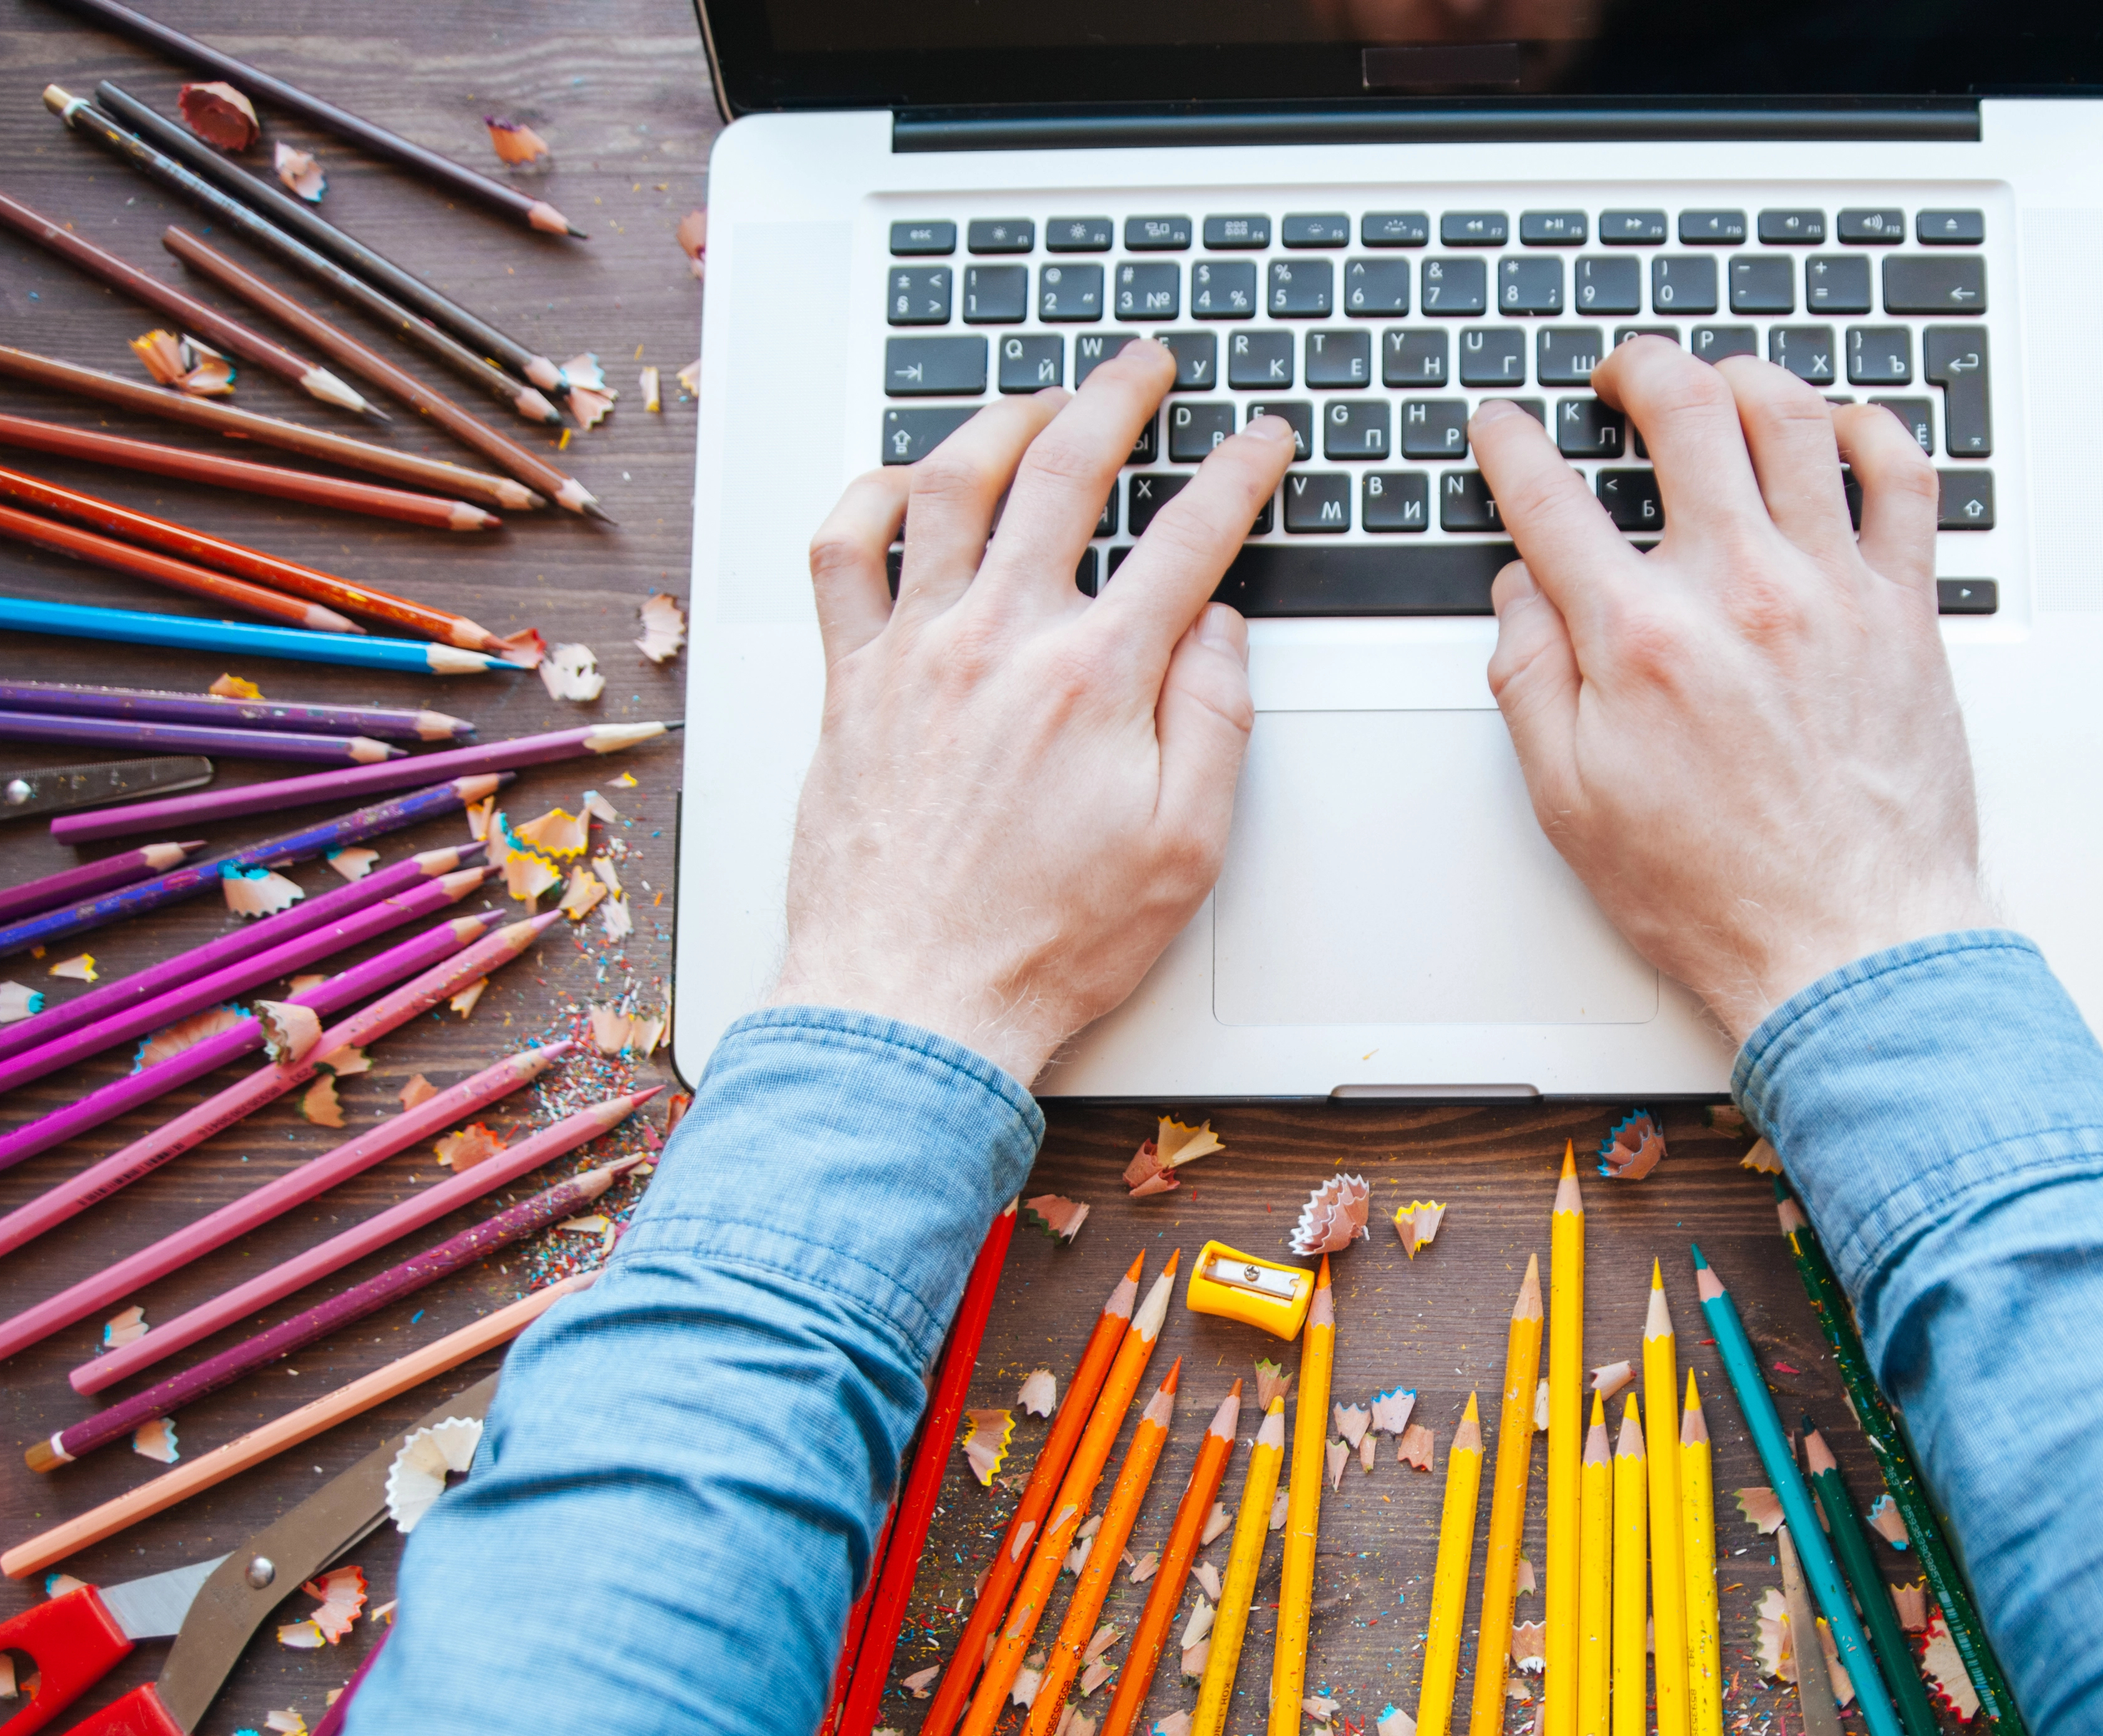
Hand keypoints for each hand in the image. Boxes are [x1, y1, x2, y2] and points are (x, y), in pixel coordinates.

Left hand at [767, 345, 1298, 1086]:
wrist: (912, 1001)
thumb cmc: (1046, 942)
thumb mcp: (1187, 849)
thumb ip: (1215, 723)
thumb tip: (1217, 629)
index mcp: (1097, 678)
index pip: (1189, 537)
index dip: (1239, 473)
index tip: (1261, 440)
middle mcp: (1000, 641)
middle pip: (1066, 471)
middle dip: (1119, 398)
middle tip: (1146, 367)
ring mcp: (914, 652)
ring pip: (951, 483)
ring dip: (1001, 419)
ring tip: (1037, 400)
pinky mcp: (851, 682)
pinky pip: (841, 554)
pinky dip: (868, 497)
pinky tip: (898, 481)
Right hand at [1467, 341, 1988, 1043]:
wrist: (1847, 944)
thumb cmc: (1716, 891)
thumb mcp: (1570, 803)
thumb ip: (1530, 681)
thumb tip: (1519, 595)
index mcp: (1640, 638)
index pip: (1549, 497)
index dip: (1509, 445)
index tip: (1500, 429)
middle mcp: (1738, 592)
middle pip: (1683, 409)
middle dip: (1637, 367)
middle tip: (1620, 376)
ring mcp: (1832, 591)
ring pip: (1792, 417)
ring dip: (1745, 377)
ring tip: (1721, 386)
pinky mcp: (1904, 611)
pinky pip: (1905, 479)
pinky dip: (1874, 431)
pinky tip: (1844, 429)